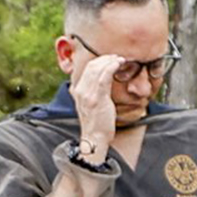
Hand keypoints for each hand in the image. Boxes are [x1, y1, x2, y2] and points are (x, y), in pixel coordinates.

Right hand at [64, 47, 123, 164]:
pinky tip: (119, 63)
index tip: (110, 59)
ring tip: (119, 59)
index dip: (99, 61)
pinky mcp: (97, 98)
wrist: (95, 138)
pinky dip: (112, 66)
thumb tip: (102, 81)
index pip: (86, 69)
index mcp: (77, 91)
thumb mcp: (90, 104)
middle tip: (116, 57)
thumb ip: (92, 92)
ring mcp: (87, 94)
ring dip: (110, 61)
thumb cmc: (97, 123)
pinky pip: (104, 76)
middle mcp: (80, 91)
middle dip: (105, 58)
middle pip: (91, 66)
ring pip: (97, 69)